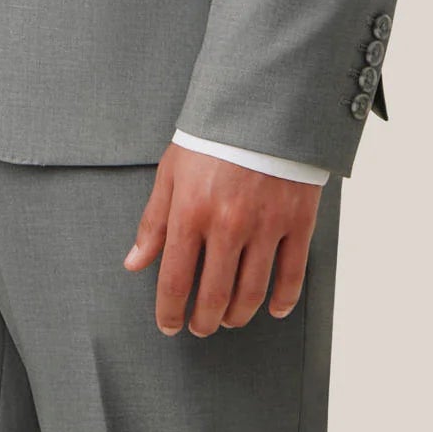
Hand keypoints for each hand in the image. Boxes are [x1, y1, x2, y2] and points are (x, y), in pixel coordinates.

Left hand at [123, 142, 320, 335]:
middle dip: (203, 321)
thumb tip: (135, 263)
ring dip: (237, 316)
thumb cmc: (213, 137)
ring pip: (251, 293)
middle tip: (200, 327)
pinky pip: (292, 275)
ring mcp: (265, 225)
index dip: (170, 311)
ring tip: (228, 320)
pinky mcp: (297, 221)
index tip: (169, 324)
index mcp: (191, 212)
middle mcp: (228, 224)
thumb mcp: (172, 172)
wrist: (263, 104)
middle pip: (215, 296)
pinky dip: (282, 300)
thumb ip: (154, 222)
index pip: (176, 280)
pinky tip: (272, 309)